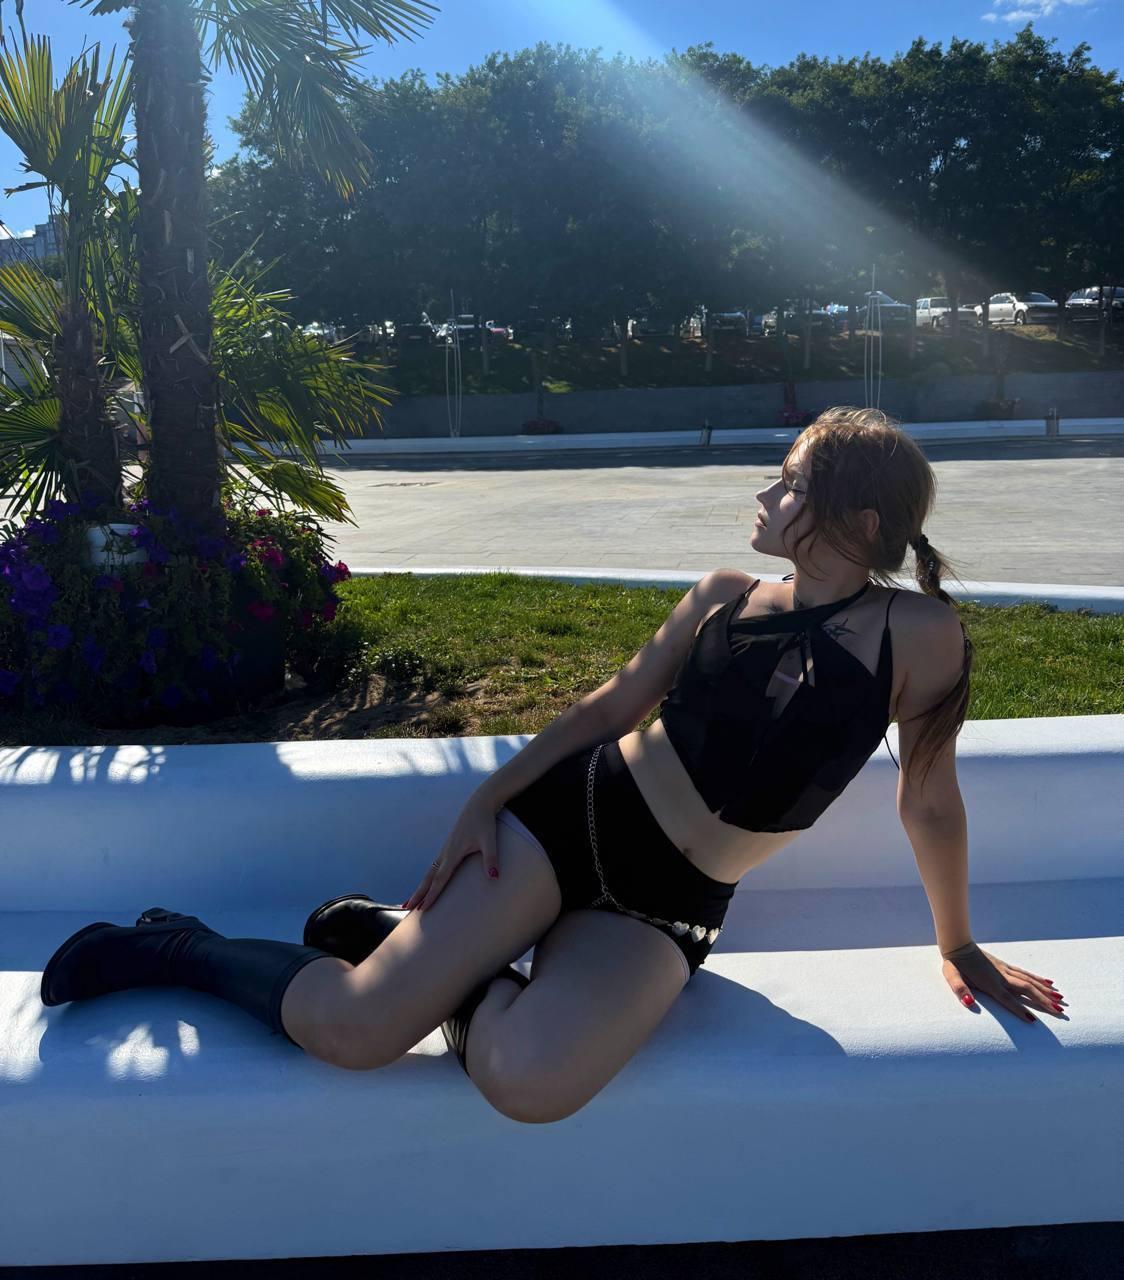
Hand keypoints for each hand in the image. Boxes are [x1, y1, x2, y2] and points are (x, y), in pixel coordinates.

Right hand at [402, 792, 502, 912]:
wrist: (479, 805)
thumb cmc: (485, 823)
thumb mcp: (490, 840)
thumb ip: (491, 859)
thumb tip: (494, 877)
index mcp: (453, 853)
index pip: (440, 878)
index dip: (431, 894)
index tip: (423, 908)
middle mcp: (446, 852)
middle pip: (429, 877)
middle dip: (418, 893)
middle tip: (406, 908)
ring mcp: (445, 850)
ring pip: (429, 872)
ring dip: (420, 887)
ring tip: (411, 901)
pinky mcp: (449, 848)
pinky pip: (435, 867)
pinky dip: (428, 878)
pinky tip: (427, 884)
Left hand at [941, 941, 1066, 1023]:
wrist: (958, 945)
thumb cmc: (954, 965)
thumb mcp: (951, 977)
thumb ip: (959, 989)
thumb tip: (968, 1002)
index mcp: (989, 983)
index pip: (1007, 999)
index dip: (1019, 1009)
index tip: (1033, 1020)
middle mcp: (1001, 977)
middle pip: (1026, 990)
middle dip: (1043, 1001)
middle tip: (1060, 1012)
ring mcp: (1005, 970)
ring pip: (1029, 981)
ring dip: (1045, 991)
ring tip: (1061, 1000)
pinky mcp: (1005, 965)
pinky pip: (1025, 973)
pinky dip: (1038, 979)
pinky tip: (1049, 983)